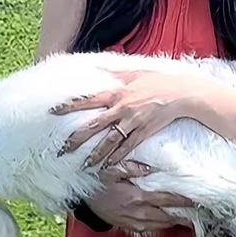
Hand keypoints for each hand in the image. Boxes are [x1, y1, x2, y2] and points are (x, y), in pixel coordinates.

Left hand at [53, 66, 217, 168]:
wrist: (182, 93)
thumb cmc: (158, 81)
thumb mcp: (134, 73)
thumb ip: (114, 74)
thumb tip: (96, 69)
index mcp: (117, 94)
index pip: (87, 101)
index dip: (69, 106)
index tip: (52, 112)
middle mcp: (121, 109)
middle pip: (94, 127)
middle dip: (76, 140)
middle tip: (61, 151)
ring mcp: (133, 122)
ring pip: (109, 142)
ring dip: (95, 155)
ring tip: (84, 166)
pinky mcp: (144, 132)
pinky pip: (127, 148)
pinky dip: (117, 158)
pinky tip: (107, 166)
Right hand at [86, 160, 200, 235]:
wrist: (83, 202)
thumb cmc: (98, 183)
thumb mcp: (112, 171)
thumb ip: (132, 168)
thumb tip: (151, 168)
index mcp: (137, 197)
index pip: (167, 199)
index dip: (183, 200)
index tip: (197, 200)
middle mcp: (139, 213)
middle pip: (168, 217)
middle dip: (184, 217)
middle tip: (199, 214)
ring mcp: (135, 223)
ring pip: (161, 225)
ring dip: (174, 223)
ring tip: (188, 219)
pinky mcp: (130, 228)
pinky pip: (151, 229)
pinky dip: (161, 226)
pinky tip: (168, 221)